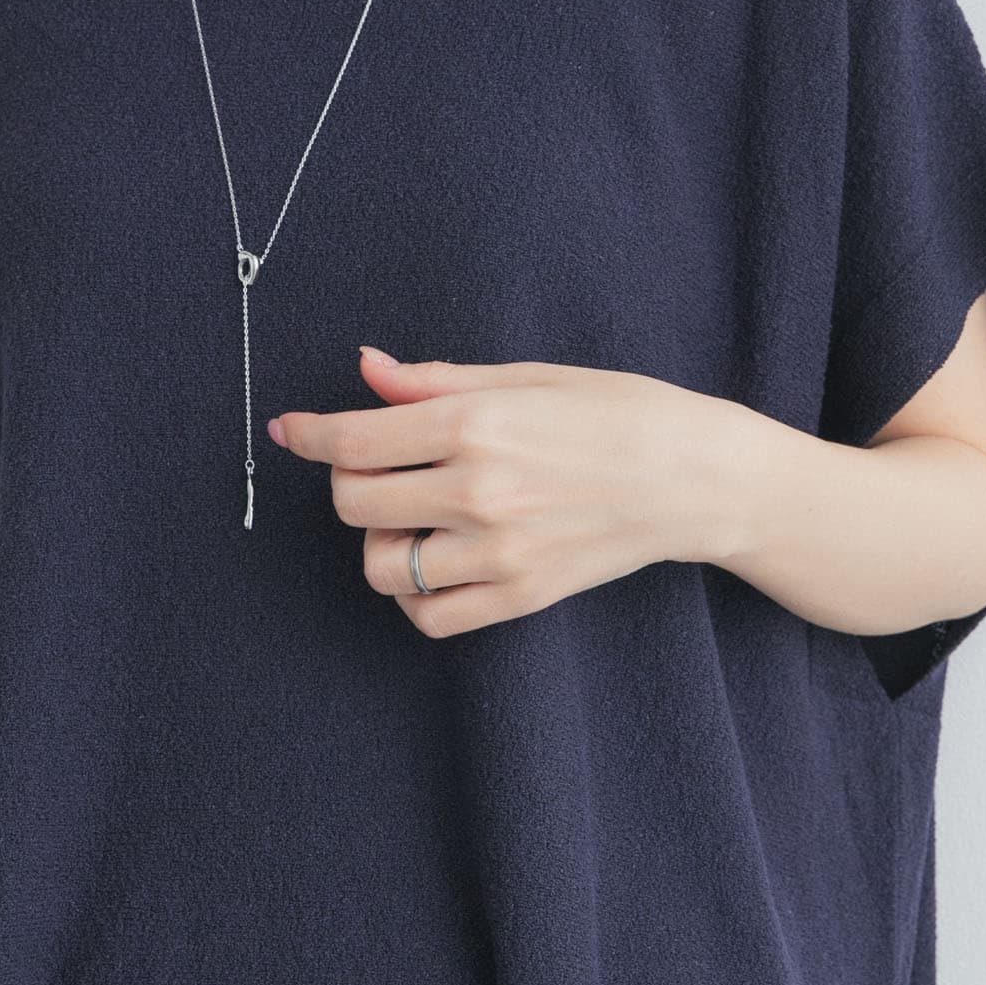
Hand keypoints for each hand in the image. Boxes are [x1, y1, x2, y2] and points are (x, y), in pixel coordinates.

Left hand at [269, 347, 749, 637]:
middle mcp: (477, 491)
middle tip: (375, 466)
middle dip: (347, 482)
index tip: (290, 431)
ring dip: (378, 542)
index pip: (354, 439)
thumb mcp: (525, 375)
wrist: (695, 477)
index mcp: (474, 425)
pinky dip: (415, 595)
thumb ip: (436, 380)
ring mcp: (498, 552)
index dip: (309, 435)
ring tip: (409, 517)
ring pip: (383, 568)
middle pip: (355, 504)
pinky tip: (435, 560)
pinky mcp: (521, 595)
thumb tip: (367, 368)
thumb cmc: (615, 410)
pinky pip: (431, 616)